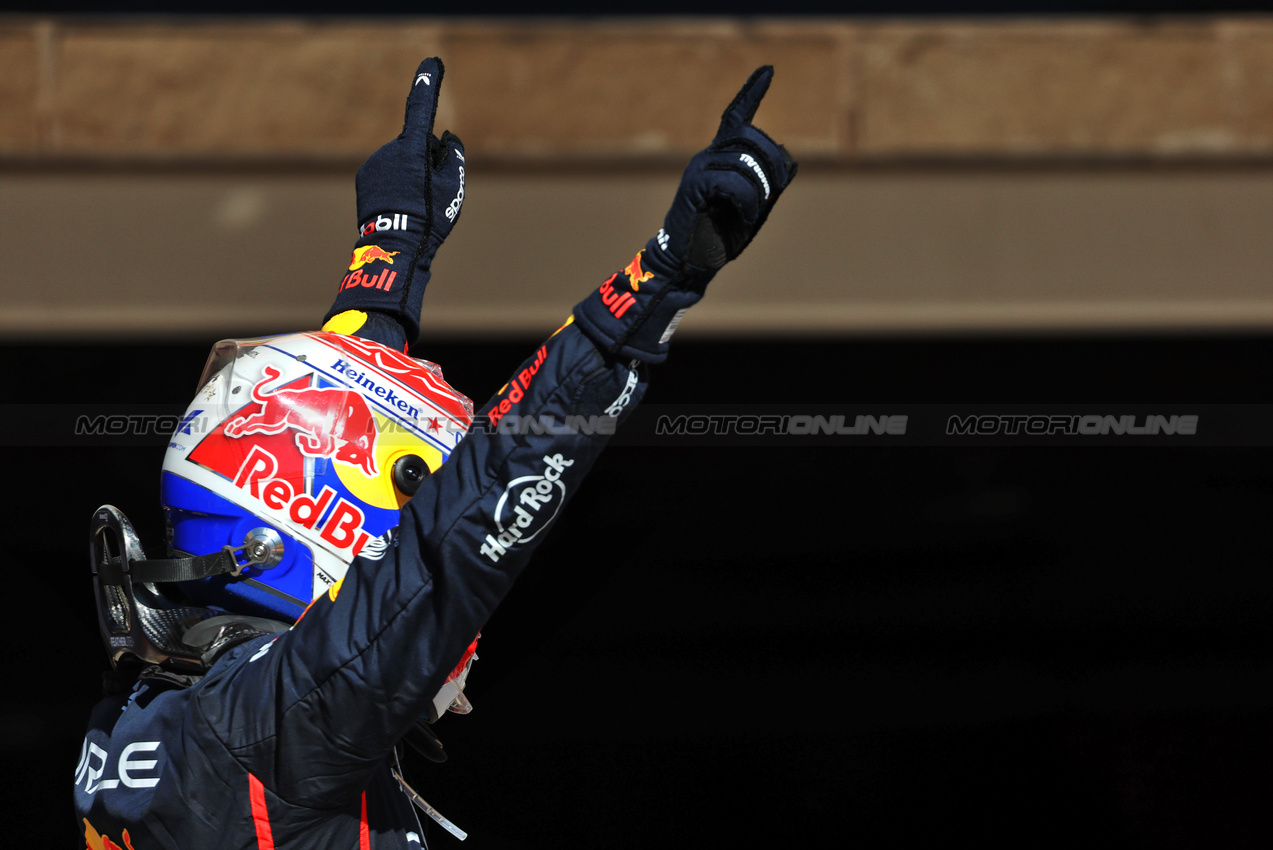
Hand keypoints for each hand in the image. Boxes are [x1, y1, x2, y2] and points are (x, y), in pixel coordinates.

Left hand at [325, 57, 465, 343]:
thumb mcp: (453, 189)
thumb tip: (446, 139)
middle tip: (432, 196)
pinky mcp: (365, 177)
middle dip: (428, 161)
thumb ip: (453, 158)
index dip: (428, 84)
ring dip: (410, 176)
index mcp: (412, 149)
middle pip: (417, 146)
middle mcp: (389, 150)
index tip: (432, 63)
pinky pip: (387, 173)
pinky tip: (400, 209)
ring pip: (401, 161)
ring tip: (414, 207)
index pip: (421, 108)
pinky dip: (395, 185)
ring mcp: (374, 163)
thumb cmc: (428, 220)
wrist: (393, 248)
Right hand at [572, 66, 796, 362]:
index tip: (767, 70)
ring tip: (750, 214)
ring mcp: (699, 168)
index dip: (751, 92)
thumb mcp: (754, 208)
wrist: (689, 265)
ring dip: (759, 192)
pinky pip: (733, 181)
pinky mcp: (694, 185)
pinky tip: (742, 217)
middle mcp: (708, 156)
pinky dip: (747, 202)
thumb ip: (769, 184)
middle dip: (773, 165)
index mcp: (721, 159)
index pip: (736, 117)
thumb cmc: (718, 239)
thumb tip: (787, 160)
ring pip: (746, 162)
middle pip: (753, 137)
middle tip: (770, 197)